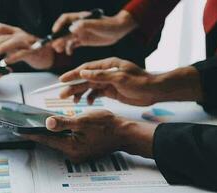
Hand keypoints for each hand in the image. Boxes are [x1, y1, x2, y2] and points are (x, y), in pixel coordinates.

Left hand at [0, 23, 54, 68]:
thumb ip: (3, 47)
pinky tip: (5, 62)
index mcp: (15, 32)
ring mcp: (28, 42)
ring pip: (13, 41)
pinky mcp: (34, 52)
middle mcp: (21, 34)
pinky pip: (22, 53)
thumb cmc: (29, 51)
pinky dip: (13, 57)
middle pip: (3, 36)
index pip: (0, 27)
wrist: (47, 56)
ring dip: (1, 48)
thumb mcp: (14, 47)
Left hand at [23, 110, 155, 162]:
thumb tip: (47, 123)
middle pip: (51, 142)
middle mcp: (73, 153)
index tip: (20, 130)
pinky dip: (61, 134)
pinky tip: (58, 127)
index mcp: (71, 147)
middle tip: (28, 125)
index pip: (46, 140)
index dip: (32, 134)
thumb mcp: (83, 120)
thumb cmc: (107, 126)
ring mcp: (79, 152)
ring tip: (40, 125)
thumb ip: (64, 122)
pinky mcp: (83, 149)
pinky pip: (67, 142)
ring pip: (59, 141)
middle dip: (40, 133)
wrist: (124, 132)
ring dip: (51, 133)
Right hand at [51, 10, 136, 54]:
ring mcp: (81, 33)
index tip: (55, 32)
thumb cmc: (108, 24)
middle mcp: (78, 26)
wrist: (118, 30)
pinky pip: (73, 45)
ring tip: (59, 50)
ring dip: (62, 44)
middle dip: (59, 37)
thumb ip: (84, 25)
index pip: (65, 19)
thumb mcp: (97, 24)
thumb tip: (71, 28)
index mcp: (80, 18)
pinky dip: (69, 48)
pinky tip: (69, 53)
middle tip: (55, 45)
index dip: (59, 24)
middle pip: (64, 30)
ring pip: (67, 38)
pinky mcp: (84, 40)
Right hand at [59, 57, 203, 105]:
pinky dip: (91, 98)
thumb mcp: (120, 78)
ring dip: (80, 93)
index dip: (73, 74)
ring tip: (72, 101)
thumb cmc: (140, 81)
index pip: (86, 68)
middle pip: (85, 79)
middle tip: (62, 95)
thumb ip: (101, 76)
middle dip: (73, 86)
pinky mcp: (111, 91)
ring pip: (90, 87)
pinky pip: (97, 94)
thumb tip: (83, 72)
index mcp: (108, 65)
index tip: (62, 80)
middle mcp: (106, 72)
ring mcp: (108, 82)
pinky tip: (87, 103)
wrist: (155, 91)